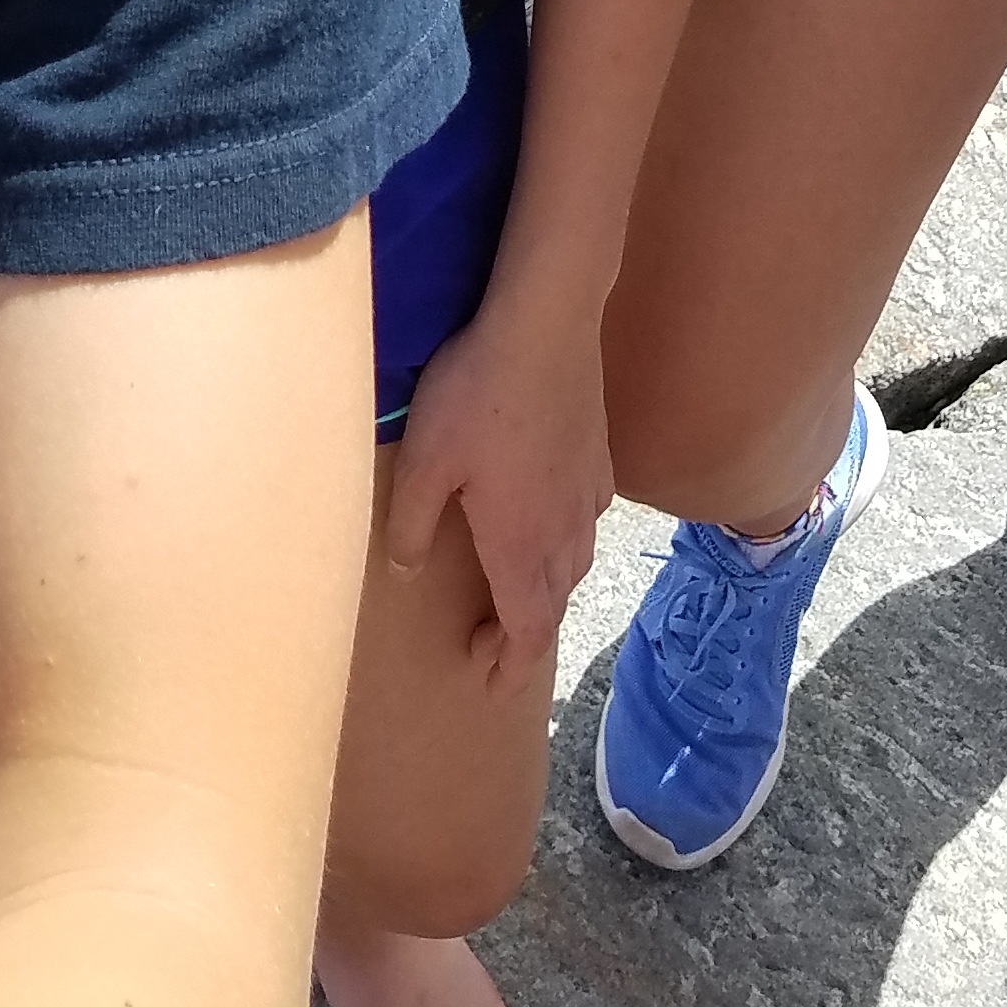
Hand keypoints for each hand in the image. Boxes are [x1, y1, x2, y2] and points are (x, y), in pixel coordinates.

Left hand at [385, 293, 611, 694]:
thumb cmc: (476, 396)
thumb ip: (412, 527)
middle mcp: (563, 529)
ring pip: (576, 562)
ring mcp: (588, 491)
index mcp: (520, 545)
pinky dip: (570, 538)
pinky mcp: (598, 453)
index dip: (511, 667)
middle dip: (523, 634)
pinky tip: (557, 518)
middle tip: (488, 642)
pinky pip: (590, 516)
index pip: (527, 630)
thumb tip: (408, 572)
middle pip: (553, 603)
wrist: (545, 324)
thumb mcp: (423, 463)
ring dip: (548, 589)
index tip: (490, 682)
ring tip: (520, 588)